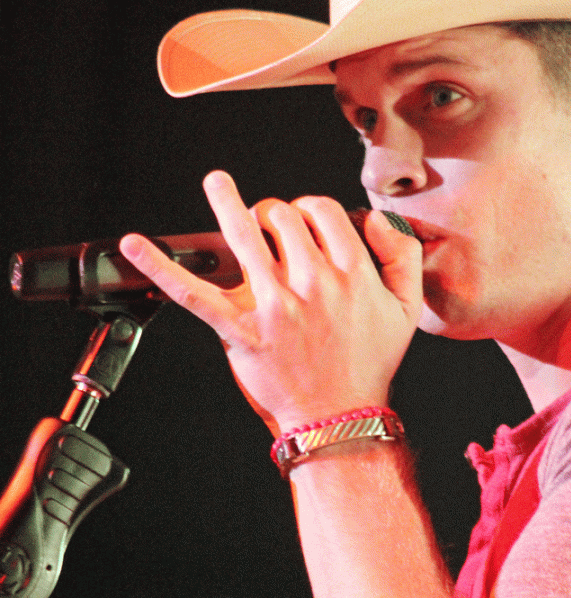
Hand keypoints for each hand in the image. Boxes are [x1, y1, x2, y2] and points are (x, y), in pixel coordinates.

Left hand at [120, 171, 422, 433]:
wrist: (340, 416)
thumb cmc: (371, 361)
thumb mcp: (408, 307)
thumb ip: (402, 253)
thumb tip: (375, 218)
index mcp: (352, 272)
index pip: (322, 210)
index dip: (310, 208)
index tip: (305, 221)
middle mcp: (313, 282)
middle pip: (283, 218)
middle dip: (275, 215)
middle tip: (271, 229)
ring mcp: (274, 306)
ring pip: (244, 236)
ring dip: (227, 202)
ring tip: (216, 181)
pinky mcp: (241, 331)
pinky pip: (194, 294)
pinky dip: (160, 267)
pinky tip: (136, 245)